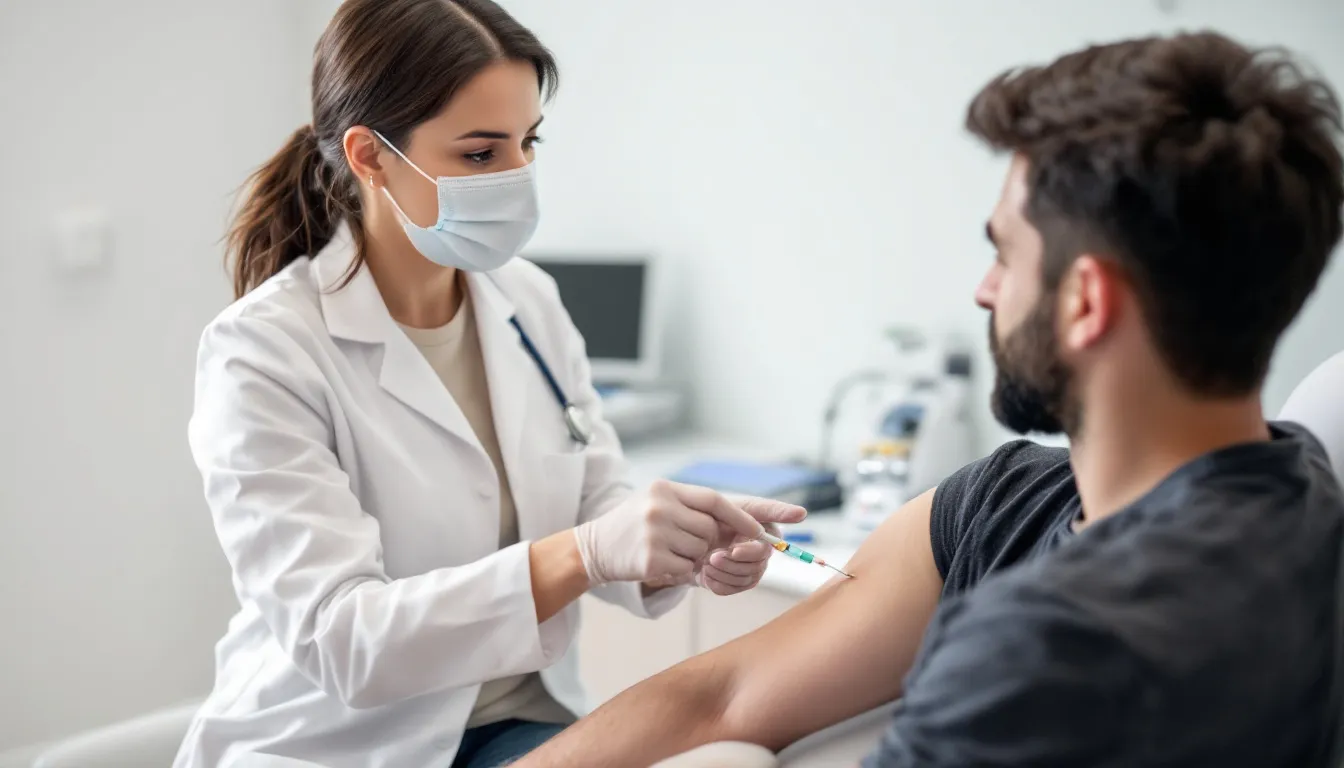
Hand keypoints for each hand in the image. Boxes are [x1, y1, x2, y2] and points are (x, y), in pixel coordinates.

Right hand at [572, 481, 801, 586]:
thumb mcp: (660, 506)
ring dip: (692, 558)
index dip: (747, 515)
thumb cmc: (634, 527)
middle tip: (685, 544)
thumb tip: (748, 524)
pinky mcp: (650, 558)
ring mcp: (655, 531)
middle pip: (712, 531)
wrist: (592, 547)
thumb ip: (696, 511)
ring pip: (701, 552)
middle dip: (707, 543)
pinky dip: (679, 570)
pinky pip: (685, 569)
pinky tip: (656, 562)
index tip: (775, 526)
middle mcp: (661, 505)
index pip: (718, 500)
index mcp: (667, 489)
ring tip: (664, 550)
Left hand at [692, 496, 806, 594]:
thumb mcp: (736, 504)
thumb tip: (803, 513)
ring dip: (724, 572)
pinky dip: (717, 583)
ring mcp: (750, 569)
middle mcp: (762, 552)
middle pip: (758, 564)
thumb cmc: (714, 513)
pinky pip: (732, 589)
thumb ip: (768, 509)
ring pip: (746, 579)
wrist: (688, 533)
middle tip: (713, 556)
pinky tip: (706, 573)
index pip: (771, 543)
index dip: (751, 549)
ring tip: (706, 562)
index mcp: (766, 531)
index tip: (734, 549)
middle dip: (734, 562)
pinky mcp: (736, 583)